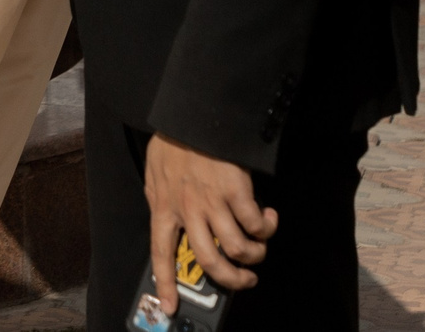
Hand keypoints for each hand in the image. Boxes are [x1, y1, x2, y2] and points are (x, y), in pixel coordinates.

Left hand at [145, 133, 276, 312]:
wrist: (195, 116)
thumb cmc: (174, 142)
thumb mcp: (155, 173)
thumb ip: (160, 199)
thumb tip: (166, 220)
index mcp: (164, 207)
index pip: (161, 253)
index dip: (165, 283)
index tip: (170, 308)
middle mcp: (187, 210)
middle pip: (209, 261)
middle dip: (231, 280)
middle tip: (245, 281)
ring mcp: (213, 201)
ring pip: (238, 248)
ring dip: (255, 255)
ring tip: (259, 247)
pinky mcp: (236, 191)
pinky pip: (256, 224)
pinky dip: (267, 228)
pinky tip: (269, 218)